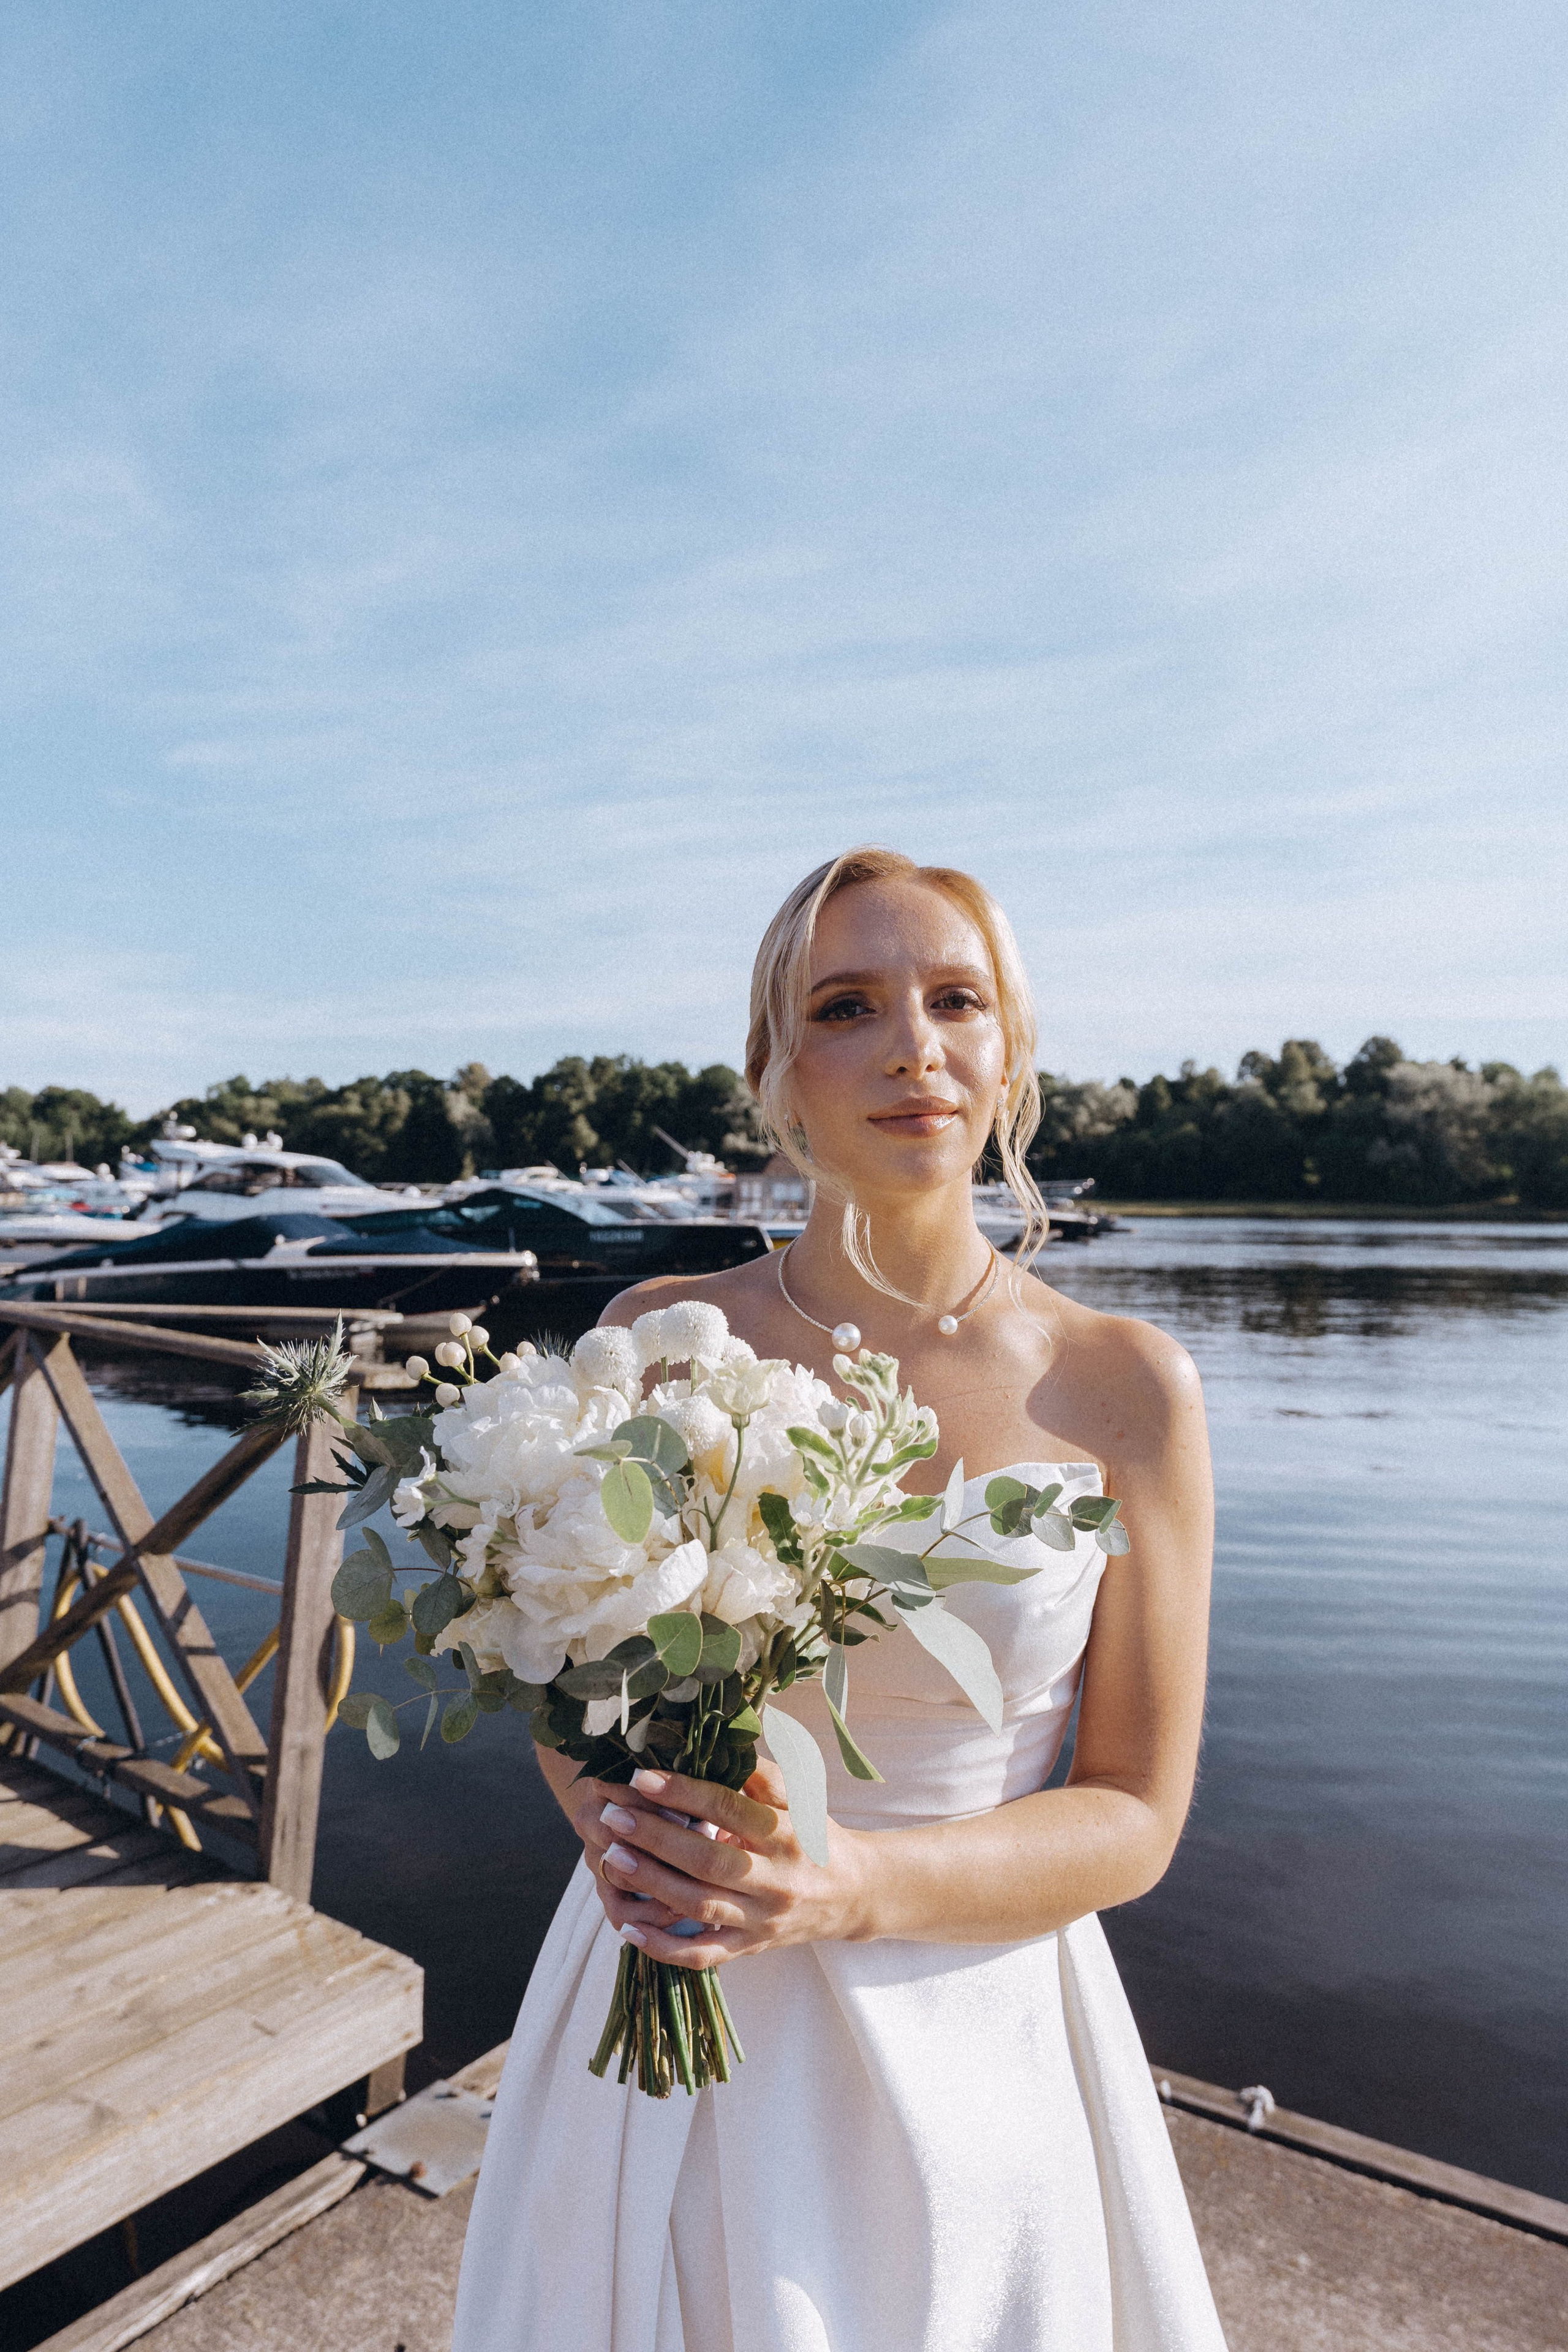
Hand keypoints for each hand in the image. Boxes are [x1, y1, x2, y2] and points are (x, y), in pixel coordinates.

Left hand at [591, 1761, 871, 1968]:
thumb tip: (716, 1745)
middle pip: (708, 1861)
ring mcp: (761, 1919)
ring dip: (651, 1882)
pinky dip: (662, 1946)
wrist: (853, 1895)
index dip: (684, 1793)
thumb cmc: (815, 1835)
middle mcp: (776, 1880)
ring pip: (699, 1905)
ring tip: (612, 1857)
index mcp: (788, 1834)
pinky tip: (628, 1926)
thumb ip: (761, 1775)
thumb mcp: (801, 1797)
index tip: (642, 1777)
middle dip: (655, 1837)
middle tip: (613, 1815)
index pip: (730, 1810)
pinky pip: (701, 1955)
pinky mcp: (750, 1948)